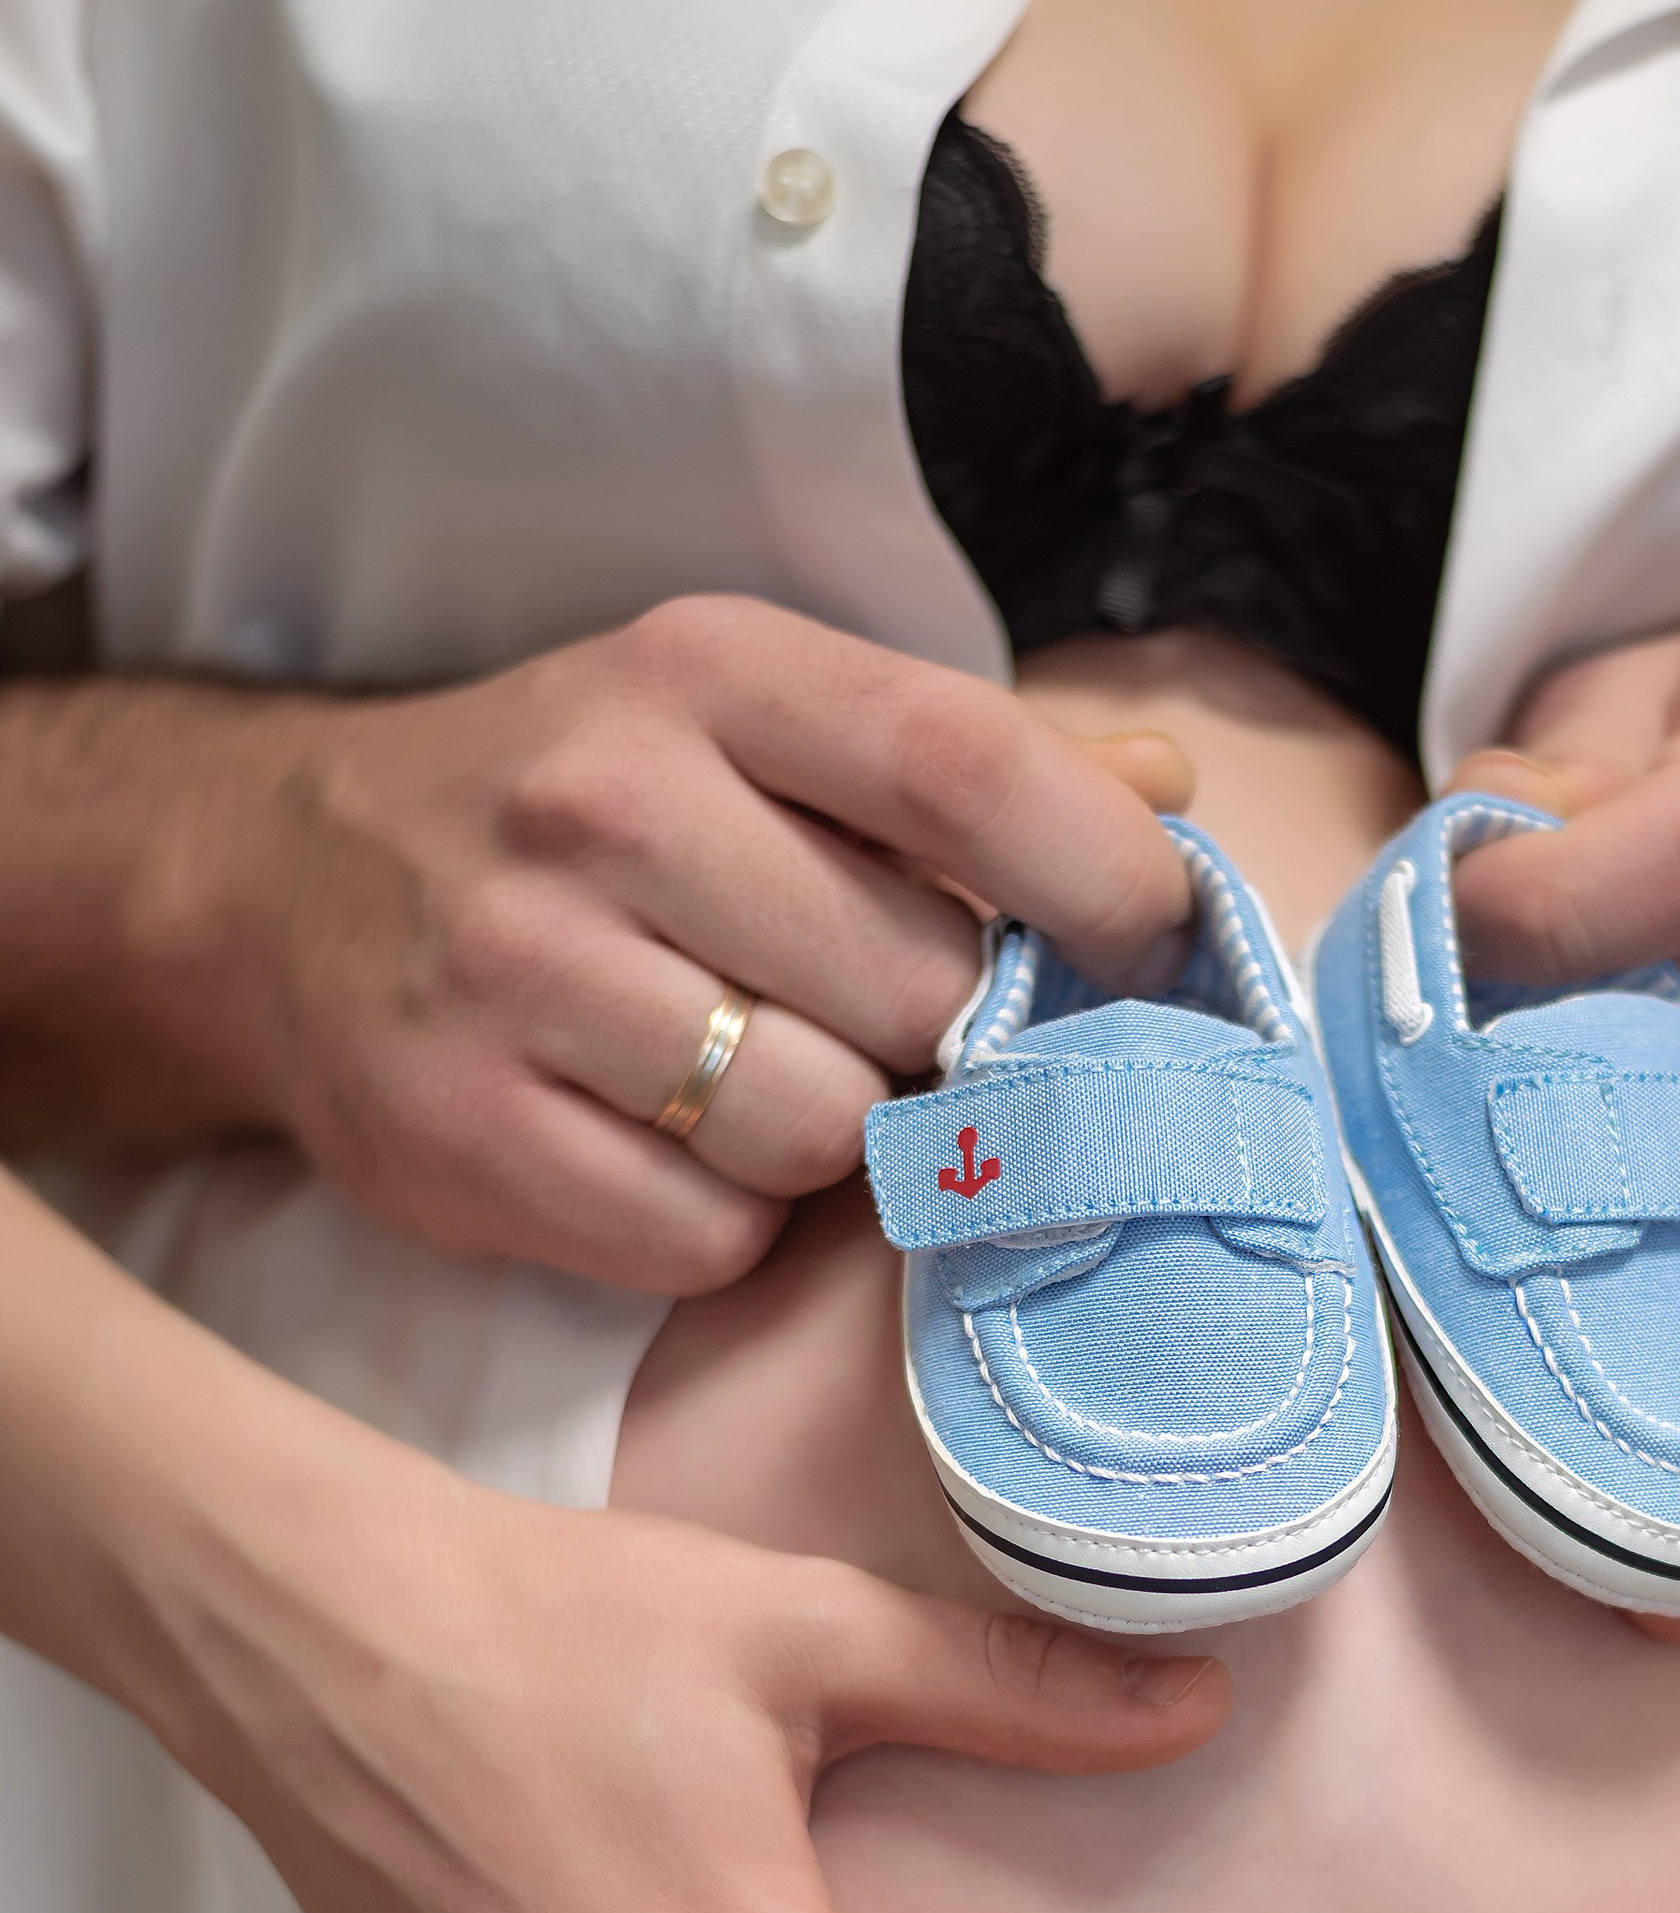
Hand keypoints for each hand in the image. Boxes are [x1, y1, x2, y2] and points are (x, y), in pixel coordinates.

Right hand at [239, 597, 1195, 1291]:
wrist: (279, 885)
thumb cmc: (582, 813)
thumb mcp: (749, 722)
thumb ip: (961, 767)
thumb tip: (1167, 800)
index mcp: (706, 674)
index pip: (962, 767)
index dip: (1099, 880)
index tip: (1155, 951)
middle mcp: (605, 806)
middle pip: (914, 987)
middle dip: (945, 1040)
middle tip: (896, 1034)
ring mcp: (520, 972)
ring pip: (817, 1130)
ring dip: (829, 1141)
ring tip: (758, 1085)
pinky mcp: (465, 1130)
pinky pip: (704, 1238)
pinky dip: (720, 1226)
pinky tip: (669, 1155)